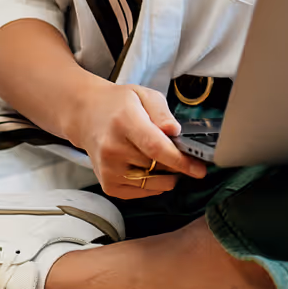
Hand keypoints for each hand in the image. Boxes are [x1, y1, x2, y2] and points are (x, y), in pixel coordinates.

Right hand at [69, 82, 206, 199]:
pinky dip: (153, 185)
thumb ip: (162, 113)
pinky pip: (141, 192)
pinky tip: (151, 169)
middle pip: (157, 167)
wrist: (87, 116)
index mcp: (124, 122)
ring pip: (151, 184)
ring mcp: (108, 170)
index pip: (155, 148)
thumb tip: (175, 132)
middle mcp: (113, 149)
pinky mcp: (108, 185)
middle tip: (182, 154)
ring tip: (165, 160)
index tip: (200, 170)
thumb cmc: (120, 104)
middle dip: (177, 164)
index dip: (180, 161)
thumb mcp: (144, 95)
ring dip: (166, 177)